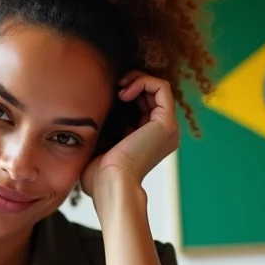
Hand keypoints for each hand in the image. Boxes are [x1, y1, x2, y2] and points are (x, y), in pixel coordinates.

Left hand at [80, 71, 179, 200]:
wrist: (110, 185)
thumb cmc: (100, 175)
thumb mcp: (102, 147)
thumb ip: (106, 131)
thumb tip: (97, 114)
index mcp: (150, 139)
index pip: (145, 104)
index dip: (129, 91)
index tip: (110, 93)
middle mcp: (163, 133)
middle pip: (153, 93)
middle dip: (133, 81)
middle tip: (115, 86)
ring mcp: (168, 128)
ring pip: (159, 87)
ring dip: (137, 79)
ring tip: (119, 87)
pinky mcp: (166, 123)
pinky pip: (162, 87)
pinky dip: (143, 82)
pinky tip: (124, 92)